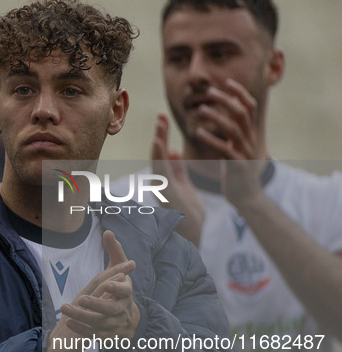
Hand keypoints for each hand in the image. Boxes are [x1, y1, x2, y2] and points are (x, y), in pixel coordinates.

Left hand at [47, 231, 139, 351]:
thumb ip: (114, 251)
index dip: (116, 288)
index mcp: (126, 292)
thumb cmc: (120, 289)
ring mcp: (114, 324)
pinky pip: (93, 334)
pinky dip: (81, 330)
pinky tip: (69, 322)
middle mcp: (122, 309)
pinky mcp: (106, 335)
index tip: (106, 285)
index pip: (124, 290)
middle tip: (81, 299)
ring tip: (65, 309)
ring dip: (82, 317)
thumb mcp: (119, 270)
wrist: (127, 320)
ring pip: (98, 322)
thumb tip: (108, 231)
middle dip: (95, 304)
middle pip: (109, 309)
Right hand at [151, 113, 204, 246]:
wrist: (193, 236)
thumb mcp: (187, 187)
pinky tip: (159, 142)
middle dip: (160, 134)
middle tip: (161, 115)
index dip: (164, 136)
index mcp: (169, 180)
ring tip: (160, 124)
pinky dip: (159, 156)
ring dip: (159, 141)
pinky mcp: (167, 193)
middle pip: (160, 154)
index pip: (165, 154)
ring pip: (158, 160)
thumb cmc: (190, 216)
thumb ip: (179, 171)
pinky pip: (162, 172)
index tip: (164, 120)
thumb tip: (175, 152)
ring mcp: (164, 188)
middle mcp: (164, 183)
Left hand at [193, 79, 268, 210]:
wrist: (246, 197)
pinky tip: (198, 133)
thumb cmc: (237, 172)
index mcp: (250, 135)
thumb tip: (229, 115)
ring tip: (200, 109)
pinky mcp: (238, 166)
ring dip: (216, 117)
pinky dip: (211, 140)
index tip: (227, 82)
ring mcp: (246, 153)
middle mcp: (251, 141)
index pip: (249, 107)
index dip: (240, 93)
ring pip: (233, 129)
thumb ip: (234, 133)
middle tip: (210, 91)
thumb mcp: (237, 148)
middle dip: (227, 100)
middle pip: (242, 113)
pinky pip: (225, 149)